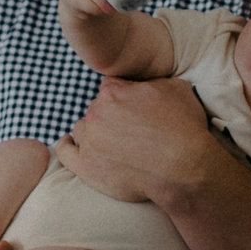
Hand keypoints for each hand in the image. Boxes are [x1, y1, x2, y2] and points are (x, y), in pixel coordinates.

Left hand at [55, 77, 224, 206]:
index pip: (110, 87)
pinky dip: (67, 147)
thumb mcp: (176, 88)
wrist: (185, 169)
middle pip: (96, 109)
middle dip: (110, 116)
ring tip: (110, 143)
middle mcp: (96, 113)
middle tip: (130, 131)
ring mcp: (90, 141)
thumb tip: (143, 82)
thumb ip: (151, 80)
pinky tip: (70, 144)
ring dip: (93, 132)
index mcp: (113, 92)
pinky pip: (65, 152)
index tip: (133, 110)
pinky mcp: (86, 167)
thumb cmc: (184, 129)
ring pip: (82, 129)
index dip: (123, 97)